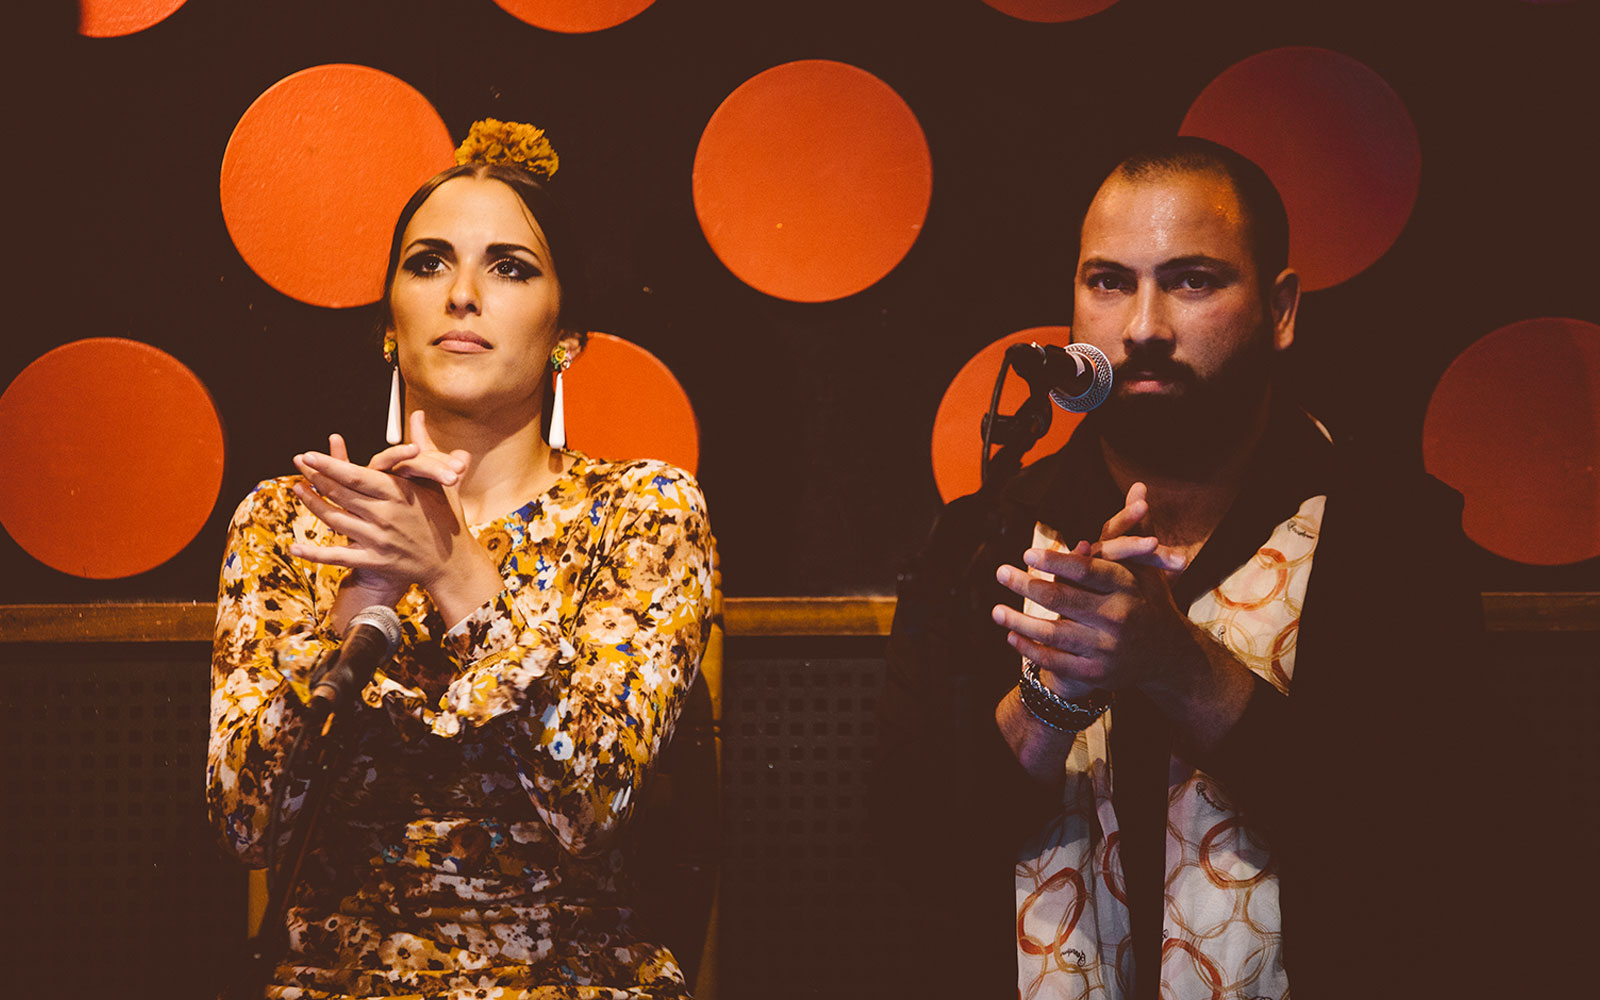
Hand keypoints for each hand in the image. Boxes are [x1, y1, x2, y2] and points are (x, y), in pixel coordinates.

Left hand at [288, 411, 477, 595]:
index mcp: (399, 493)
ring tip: (297, 489)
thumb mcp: (437, 480)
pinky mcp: (375, 561)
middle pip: (340, 494)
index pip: (356, 476)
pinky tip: (294, 546)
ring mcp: (378, 540)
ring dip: (312, 504)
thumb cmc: (445, 516)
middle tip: (298, 463)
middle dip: (316, 477)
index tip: (308, 455)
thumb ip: (424, 446)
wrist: (453, 563)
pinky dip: (314, 553)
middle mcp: (386, 515)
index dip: (328, 465)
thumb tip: (419, 415)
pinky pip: (338, 557)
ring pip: (335, 519)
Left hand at [991, 483, 1189, 697]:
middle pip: (1063, 600)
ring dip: (1019, 621)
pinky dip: (1030, 649)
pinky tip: (1011, 637)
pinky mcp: (1097, 674)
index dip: (1056, 561)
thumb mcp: (1145, 566)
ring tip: (995, 610)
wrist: (1167, 657)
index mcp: (1128, 588)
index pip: (1087, 571)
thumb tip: (1138, 486)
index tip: (1026, 553)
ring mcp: (1107, 649)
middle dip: (1027, 585)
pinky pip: (1056, 661)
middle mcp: (1118, 618)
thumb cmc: (1149, 600)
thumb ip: (1132, 528)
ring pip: (1053, 633)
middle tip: (1000, 572)